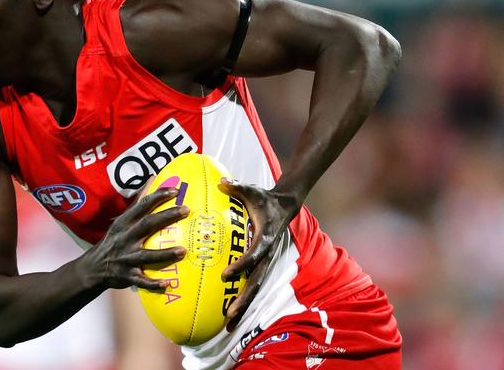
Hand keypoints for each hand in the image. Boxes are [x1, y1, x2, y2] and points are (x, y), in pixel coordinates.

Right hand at [84, 187, 188, 290]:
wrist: (93, 268)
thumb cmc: (113, 241)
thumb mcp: (120, 222)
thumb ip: (137, 205)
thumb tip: (151, 180)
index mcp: (124, 223)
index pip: (142, 205)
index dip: (158, 196)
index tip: (175, 191)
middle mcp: (125, 238)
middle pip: (147, 224)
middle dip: (167, 216)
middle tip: (186, 210)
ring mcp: (126, 258)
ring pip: (147, 255)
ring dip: (165, 253)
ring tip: (183, 251)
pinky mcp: (127, 275)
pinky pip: (141, 280)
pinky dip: (153, 283)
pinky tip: (167, 284)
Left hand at [219, 178, 301, 330]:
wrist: (285, 206)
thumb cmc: (264, 198)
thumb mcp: (252, 190)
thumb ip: (237, 187)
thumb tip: (222, 181)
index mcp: (264, 238)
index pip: (252, 255)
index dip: (240, 266)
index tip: (225, 275)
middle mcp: (266, 255)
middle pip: (255, 282)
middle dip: (243, 300)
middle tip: (228, 315)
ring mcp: (265, 262)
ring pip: (255, 289)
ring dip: (243, 307)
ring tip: (228, 325)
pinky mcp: (261, 265)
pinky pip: (252, 285)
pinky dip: (243, 300)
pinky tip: (230, 315)